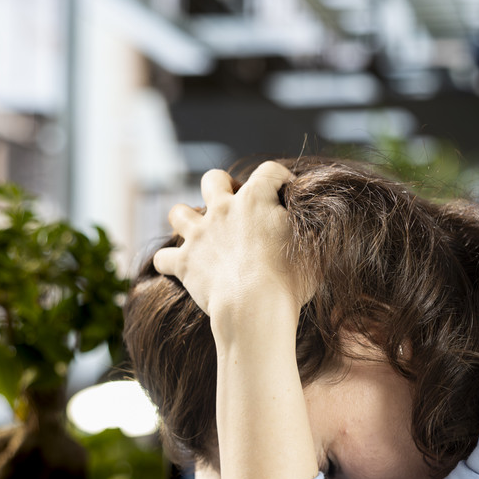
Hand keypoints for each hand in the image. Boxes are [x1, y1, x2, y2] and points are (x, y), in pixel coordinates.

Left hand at [153, 162, 302, 333]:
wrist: (255, 308)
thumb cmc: (290, 279)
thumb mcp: (312, 247)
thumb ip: (308, 228)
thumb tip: (313, 223)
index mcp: (256, 199)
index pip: (269, 171)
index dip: (280, 178)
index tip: (287, 191)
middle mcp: (222, 209)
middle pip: (213, 179)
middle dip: (221, 186)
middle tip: (234, 206)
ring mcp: (199, 235)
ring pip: (178, 212)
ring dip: (186, 218)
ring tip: (198, 231)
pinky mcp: (185, 263)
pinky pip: (165, 258)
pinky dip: (170, 262)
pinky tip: (178, 268)